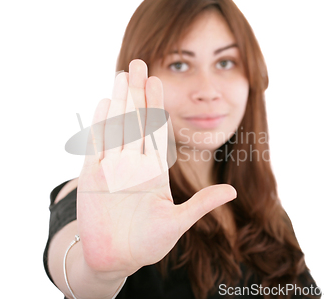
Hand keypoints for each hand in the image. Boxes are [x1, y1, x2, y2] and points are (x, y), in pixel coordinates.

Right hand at [77, 59, 236, 277]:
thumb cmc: (147, 245)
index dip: (157, 106)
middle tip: (139, 63)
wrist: (114, 260)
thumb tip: (233, 191)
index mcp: (153, 172)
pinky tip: (104, 103)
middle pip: (134, 121)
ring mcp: (111, 169)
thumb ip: (201, 205)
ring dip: (120, 101)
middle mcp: (132, 165)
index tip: (159, 81)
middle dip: (137, 93)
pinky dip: (99, 125)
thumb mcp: (177, 223)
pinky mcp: (90, 177)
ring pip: (116, 127)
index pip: (155, 131)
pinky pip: (96, 146)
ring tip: (122, 75)